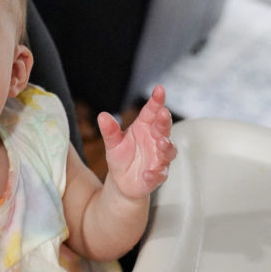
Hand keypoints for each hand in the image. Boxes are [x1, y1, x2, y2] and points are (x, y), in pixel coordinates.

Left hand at [97, 85, 176, 199]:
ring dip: (166, 146)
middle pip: (163, 128)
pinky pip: (158, 175)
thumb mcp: (112, 143)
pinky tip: (148, 174)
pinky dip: (154, 174)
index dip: (157, 101)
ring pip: (168, 151)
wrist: (122, 182)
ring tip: (161, 143)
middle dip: (164, 121)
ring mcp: (159, 158)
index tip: (159, 89)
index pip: (152, 111)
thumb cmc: (121, 157)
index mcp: (145, 127)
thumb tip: (102, 116)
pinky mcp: (157, 175)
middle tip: (163, 113)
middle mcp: (155, 140)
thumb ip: (110, 131)